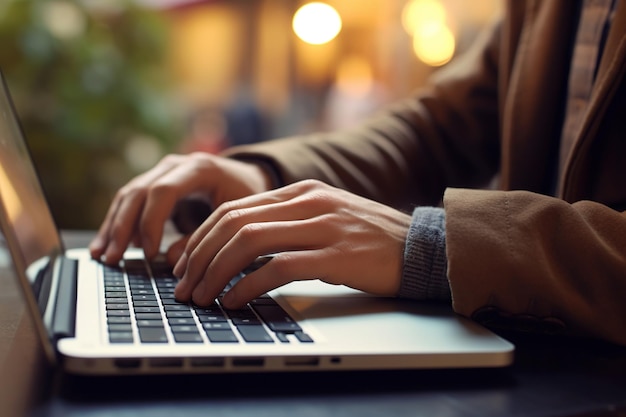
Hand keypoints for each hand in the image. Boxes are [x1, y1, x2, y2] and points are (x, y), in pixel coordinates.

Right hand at [89, 152, 271, 264]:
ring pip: (128, 196)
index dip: (152, 222)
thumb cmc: (244, 197)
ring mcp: (162, 171)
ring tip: (102, 256)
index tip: (149, 253)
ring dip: (113, 227)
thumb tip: (169, 261)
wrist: (247, 178)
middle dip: (123, 228)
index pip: (164, 191)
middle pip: (138, 192)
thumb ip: (205, 237)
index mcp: (199, 168)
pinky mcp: (154, 183)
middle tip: (114, 258)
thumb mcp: (234, 217)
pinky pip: (130, 202)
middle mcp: (175, 165)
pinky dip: (117, 224)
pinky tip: (106, 245)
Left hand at [172, 179, 411, 308]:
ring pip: (249, 242)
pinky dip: (248, 285)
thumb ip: (287, 224)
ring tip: (202, 297)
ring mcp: (324, 226)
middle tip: (185, 285)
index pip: (235, 208)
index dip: (201, 236)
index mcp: (302, 192)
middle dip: (199, 256)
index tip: (184, 262)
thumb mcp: (325, 219)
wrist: (420, 249)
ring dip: (216, 272)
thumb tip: (239, 248)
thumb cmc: (369, 240)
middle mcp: (309, 202)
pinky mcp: (336, 256)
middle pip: (234, 223)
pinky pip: (278, 268)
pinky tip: (235, 300)